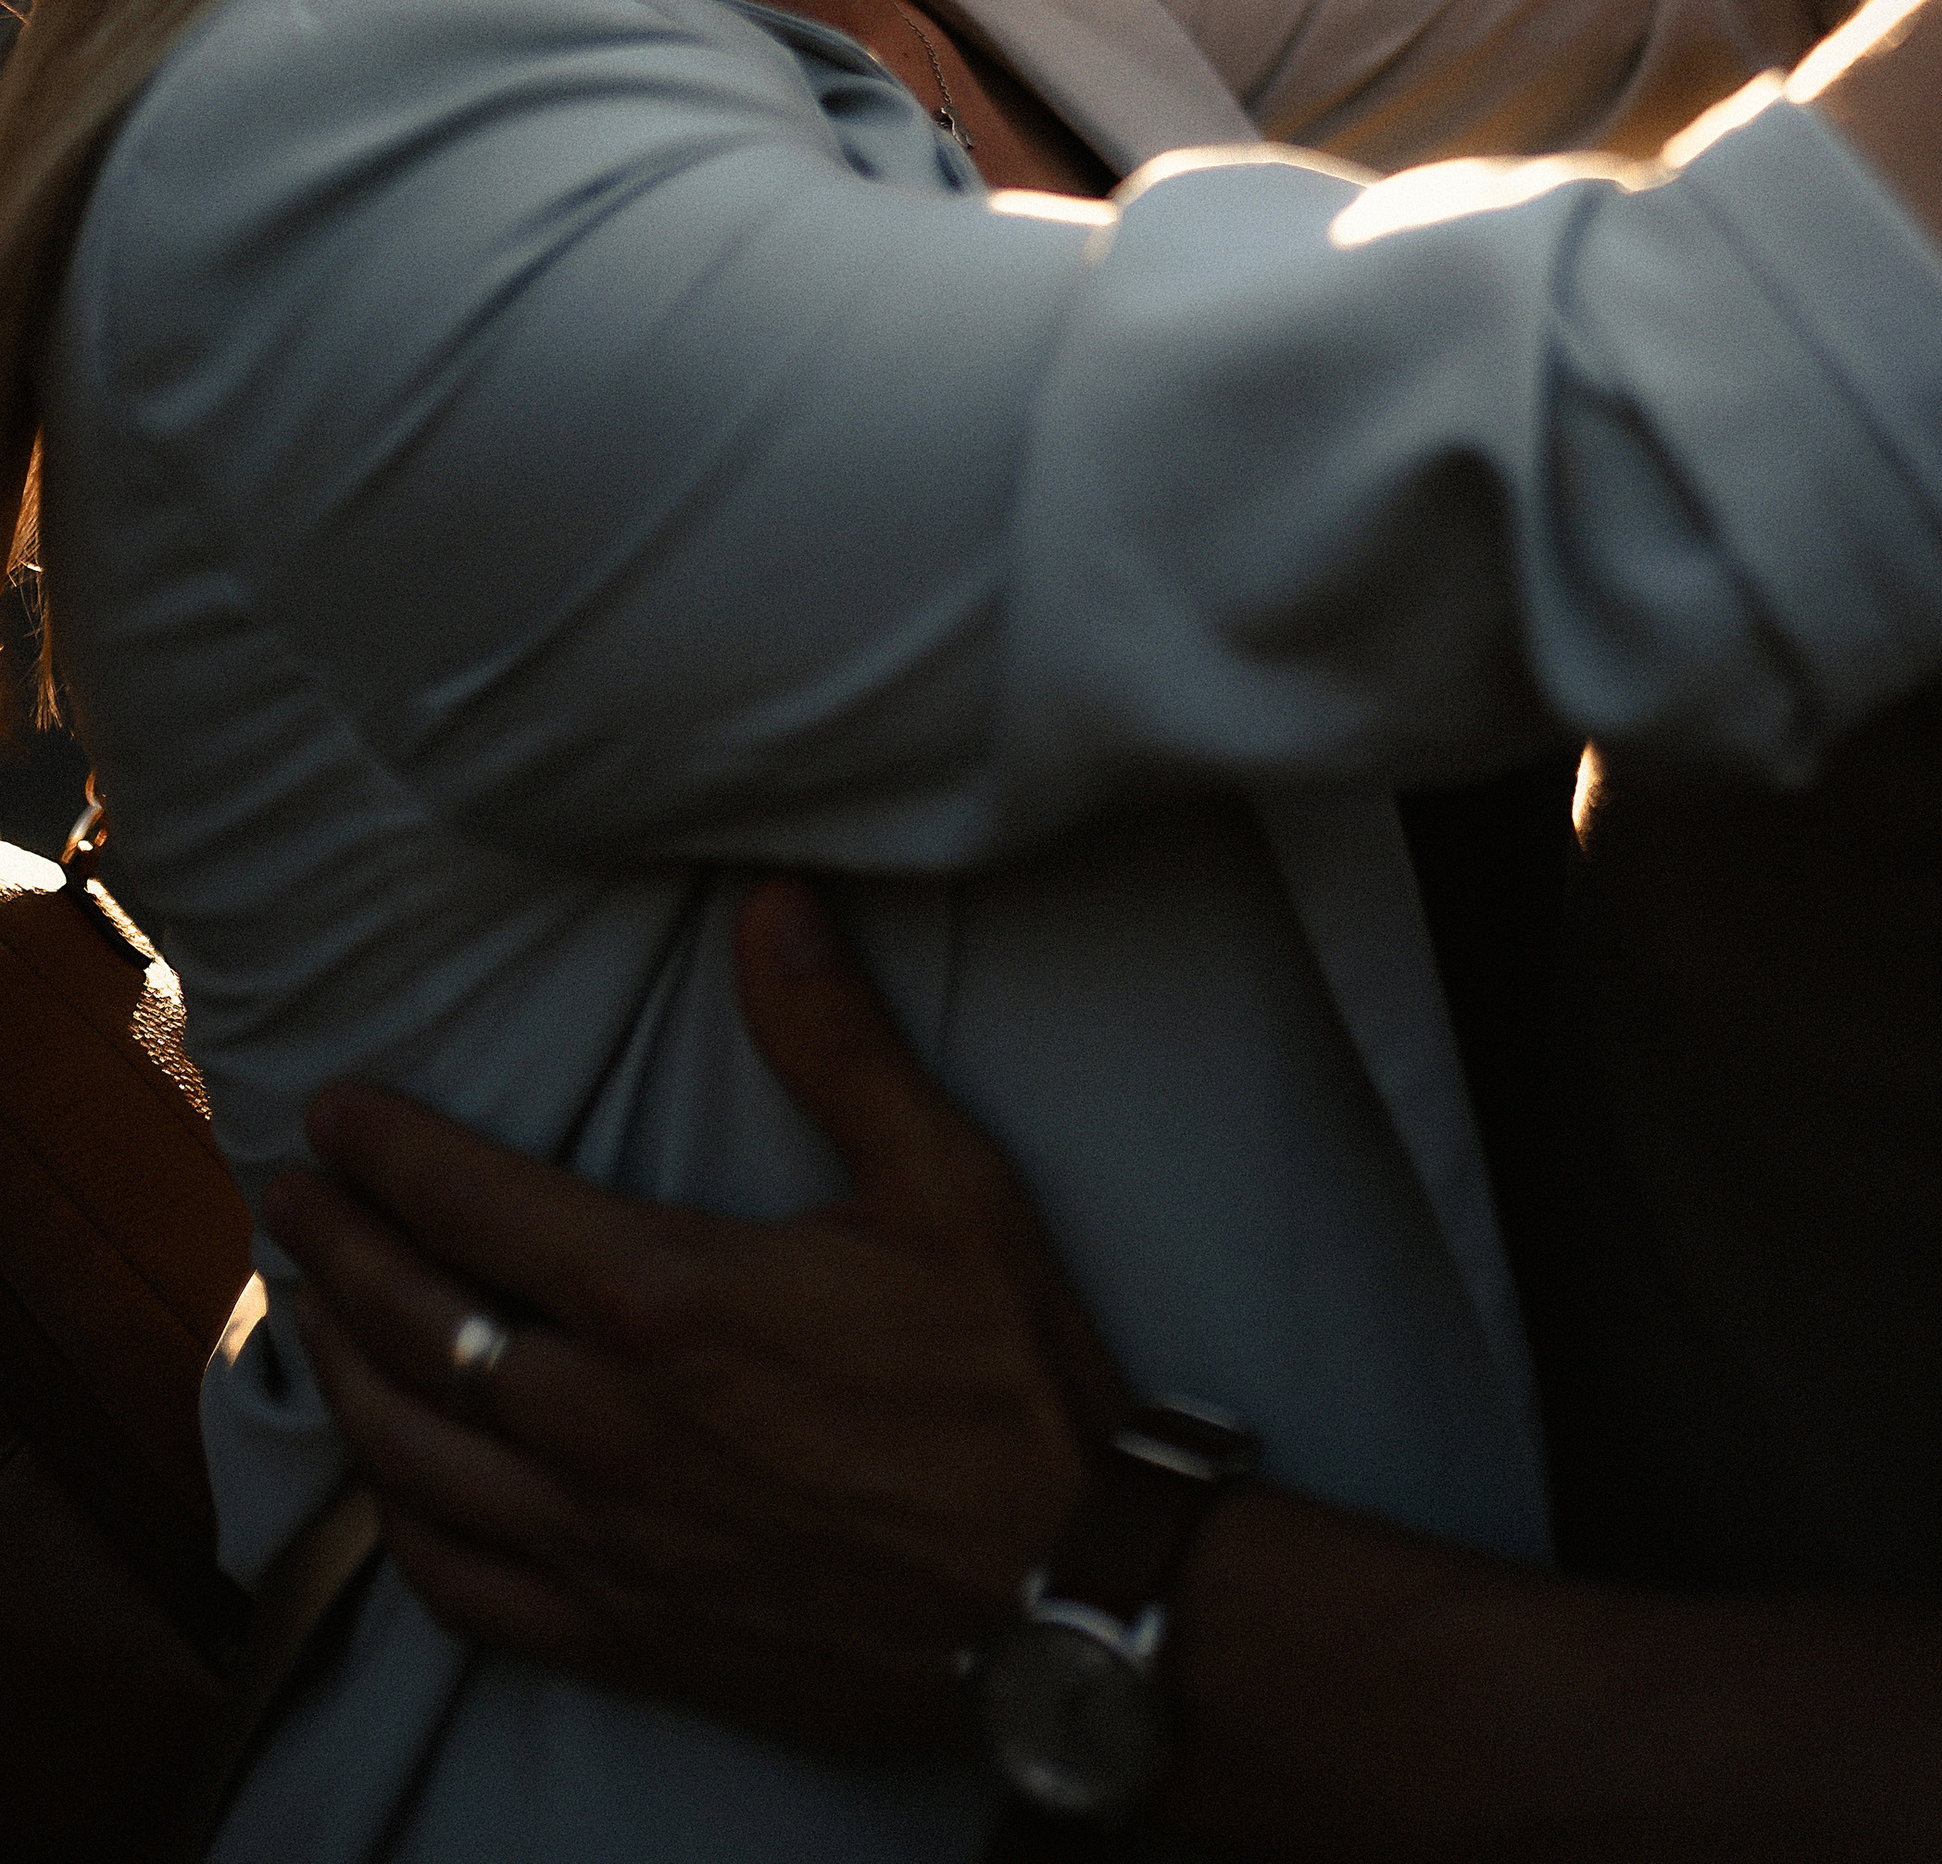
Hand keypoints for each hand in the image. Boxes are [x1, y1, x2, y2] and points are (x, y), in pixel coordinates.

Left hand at [264, 878, 1125, 1758]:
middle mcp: (605, 1423)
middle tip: (289, 1198)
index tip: (332, 1113)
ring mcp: (603, 1541)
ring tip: (310, 1316)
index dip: (391, 1151)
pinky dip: (398, 1525)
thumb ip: (837, 1041)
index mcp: (669, 1299)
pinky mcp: (624, 1635)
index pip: (477, 1205)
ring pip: (413, 1455)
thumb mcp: (945, 1182)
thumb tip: (771, 901)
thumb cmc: (1006, 1382)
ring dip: (343, 1373)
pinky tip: (386, 1488)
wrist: (1056, 1601)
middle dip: (336, 1249)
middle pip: (417, 1323)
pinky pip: (460, 1587)